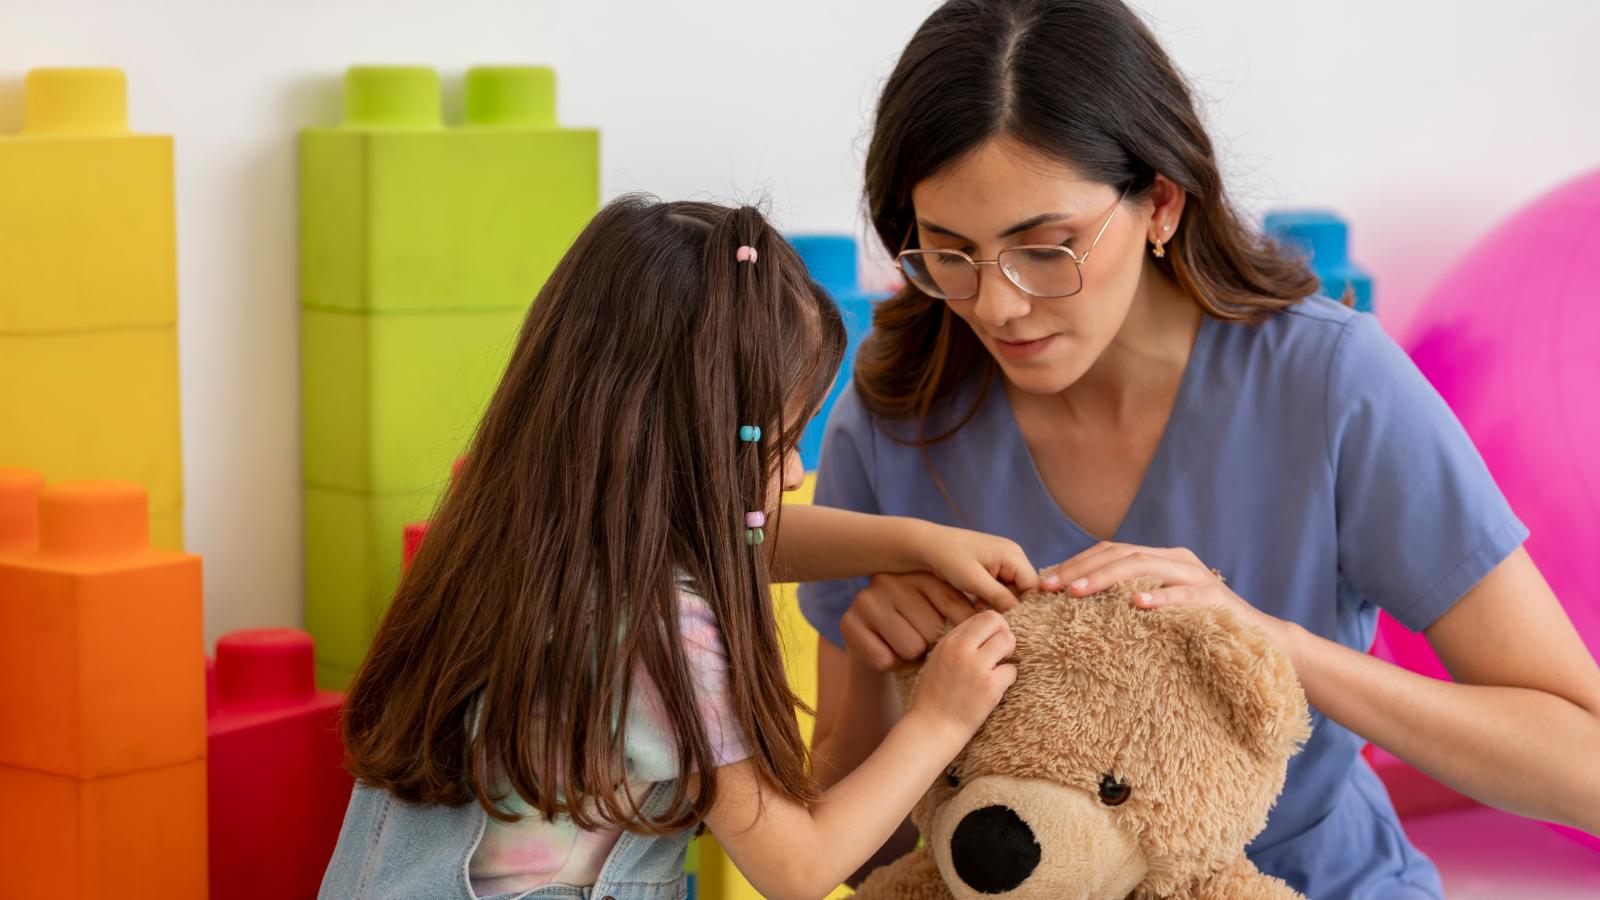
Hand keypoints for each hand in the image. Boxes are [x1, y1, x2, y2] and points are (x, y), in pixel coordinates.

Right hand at [841, 572, 972, 671]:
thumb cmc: (922, 632)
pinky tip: (887, 653)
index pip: (957, 607)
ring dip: (914, 658)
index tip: (960, 642)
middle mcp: (892, 580)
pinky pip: (885, 659)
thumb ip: (972, 606)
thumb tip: (1009, 608)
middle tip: (924, 642)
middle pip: (934, 631)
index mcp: (922, 572)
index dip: (963, 634)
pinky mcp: (849, 622)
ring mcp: (867, 599)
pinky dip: (890, 665)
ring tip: (907, 647)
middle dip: (934, 647)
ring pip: (912, 648)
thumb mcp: (947, 613)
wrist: (880, 650)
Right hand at [905, 610, 1016, 738]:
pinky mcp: (990, 686)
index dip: (991, 629)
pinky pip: (1012, 670)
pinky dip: (1007, 680)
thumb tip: (985, 631)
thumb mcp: (939, 661)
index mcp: (948, 642)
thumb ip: (958, 644)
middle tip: (1001, 652)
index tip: (990, 644)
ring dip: (1008, 654)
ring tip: (998, 669)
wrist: (933, 728)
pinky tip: (994, 689)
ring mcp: (976, 666)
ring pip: (1008, 640)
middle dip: (1004, 633)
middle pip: (995, 620)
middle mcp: (960, 649)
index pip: (980, 617)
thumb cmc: (936, 698)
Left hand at [916, 523, 1057, 610]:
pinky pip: (1000, 586)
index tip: (1012, 622)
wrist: (926, 544)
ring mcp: (1002, 560)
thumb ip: (999, 596)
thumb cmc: (949, 558)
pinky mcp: (991, 566)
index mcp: (1013, 555)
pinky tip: (977, 605)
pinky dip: (991, 597)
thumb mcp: (974, 580)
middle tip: (997, 620)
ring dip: (1000, 602)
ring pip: (1012, 589)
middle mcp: (1012, 555)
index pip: (1033, 586)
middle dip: (1012, 605)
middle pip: (1024, 588)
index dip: (1026, 606)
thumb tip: (1020, 613)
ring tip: (984, 611)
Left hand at [1047, 542, 1301, 666]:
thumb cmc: (1201, 632)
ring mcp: (1197, 576)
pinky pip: (1184, 594)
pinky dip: (1160, 598)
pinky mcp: (1216, 598)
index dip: (1076, 563)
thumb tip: (1079, 606)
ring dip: (1107, 578)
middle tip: (1050, 588)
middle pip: (1121, 553)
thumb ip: (1129, 601)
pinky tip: (1137, 605)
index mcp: (1161, 559)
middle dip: (1081, 569)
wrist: (1262, 645)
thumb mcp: (1160, 612)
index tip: (1044, 583)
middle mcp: (1177, 560)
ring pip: (1145, 566)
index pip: (1110, 551)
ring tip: (1079, 593)